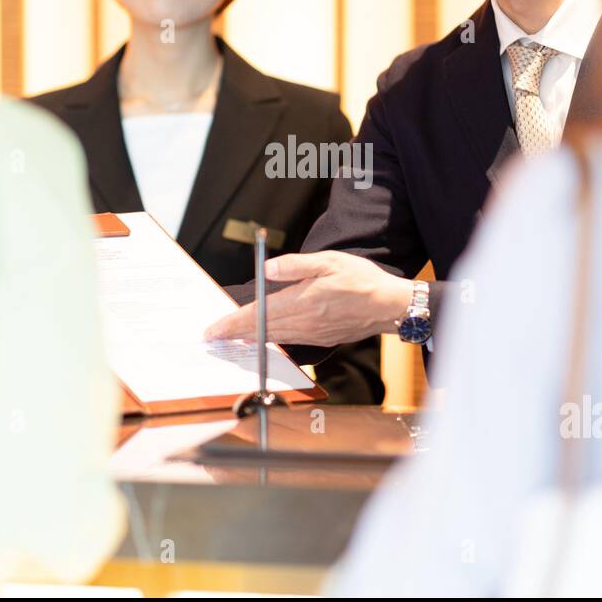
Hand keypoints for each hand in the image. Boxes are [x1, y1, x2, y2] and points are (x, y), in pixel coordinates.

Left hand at [204, 251, 413, 346]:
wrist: (389, 306)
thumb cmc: (362, 280)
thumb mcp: (329, 261)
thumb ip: (296, 265)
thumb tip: (267, 268)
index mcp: (302, 301)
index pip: (258, 315)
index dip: (232, 323)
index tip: (213, 329)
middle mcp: (304, 322)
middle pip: (260, 330)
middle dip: (233, 333)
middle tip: (212, 337)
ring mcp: (312, 333)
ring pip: (273, 337)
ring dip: (249, 338)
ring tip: (230, 338)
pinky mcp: (321, 339)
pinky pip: (288, 340)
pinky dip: (270, 340)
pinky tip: (262, 338)